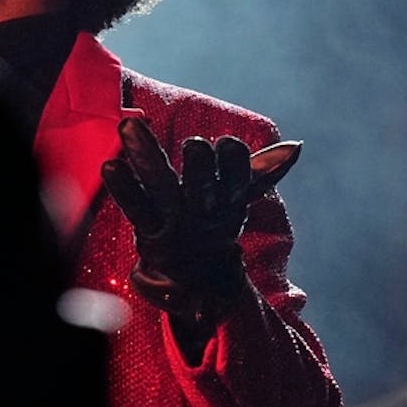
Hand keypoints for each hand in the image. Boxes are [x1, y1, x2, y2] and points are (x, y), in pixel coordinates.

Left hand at [102, 119, 299, 322]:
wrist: (201, 282)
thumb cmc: (217, 224)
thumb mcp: (239, 198)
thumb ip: (262, 171)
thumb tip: (296, 146)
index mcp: (228, 201)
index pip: (237, 174)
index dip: (232, 159)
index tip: (225, 144)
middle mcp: (201, 212)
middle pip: (201, 183)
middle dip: (198, 164)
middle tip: (191, 144)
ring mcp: (173, 222)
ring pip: (161, 186)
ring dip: (146, 155)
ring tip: (128, 124)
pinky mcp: (148, 230)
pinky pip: (134, 206)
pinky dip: (123, 187)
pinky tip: (110, 165)